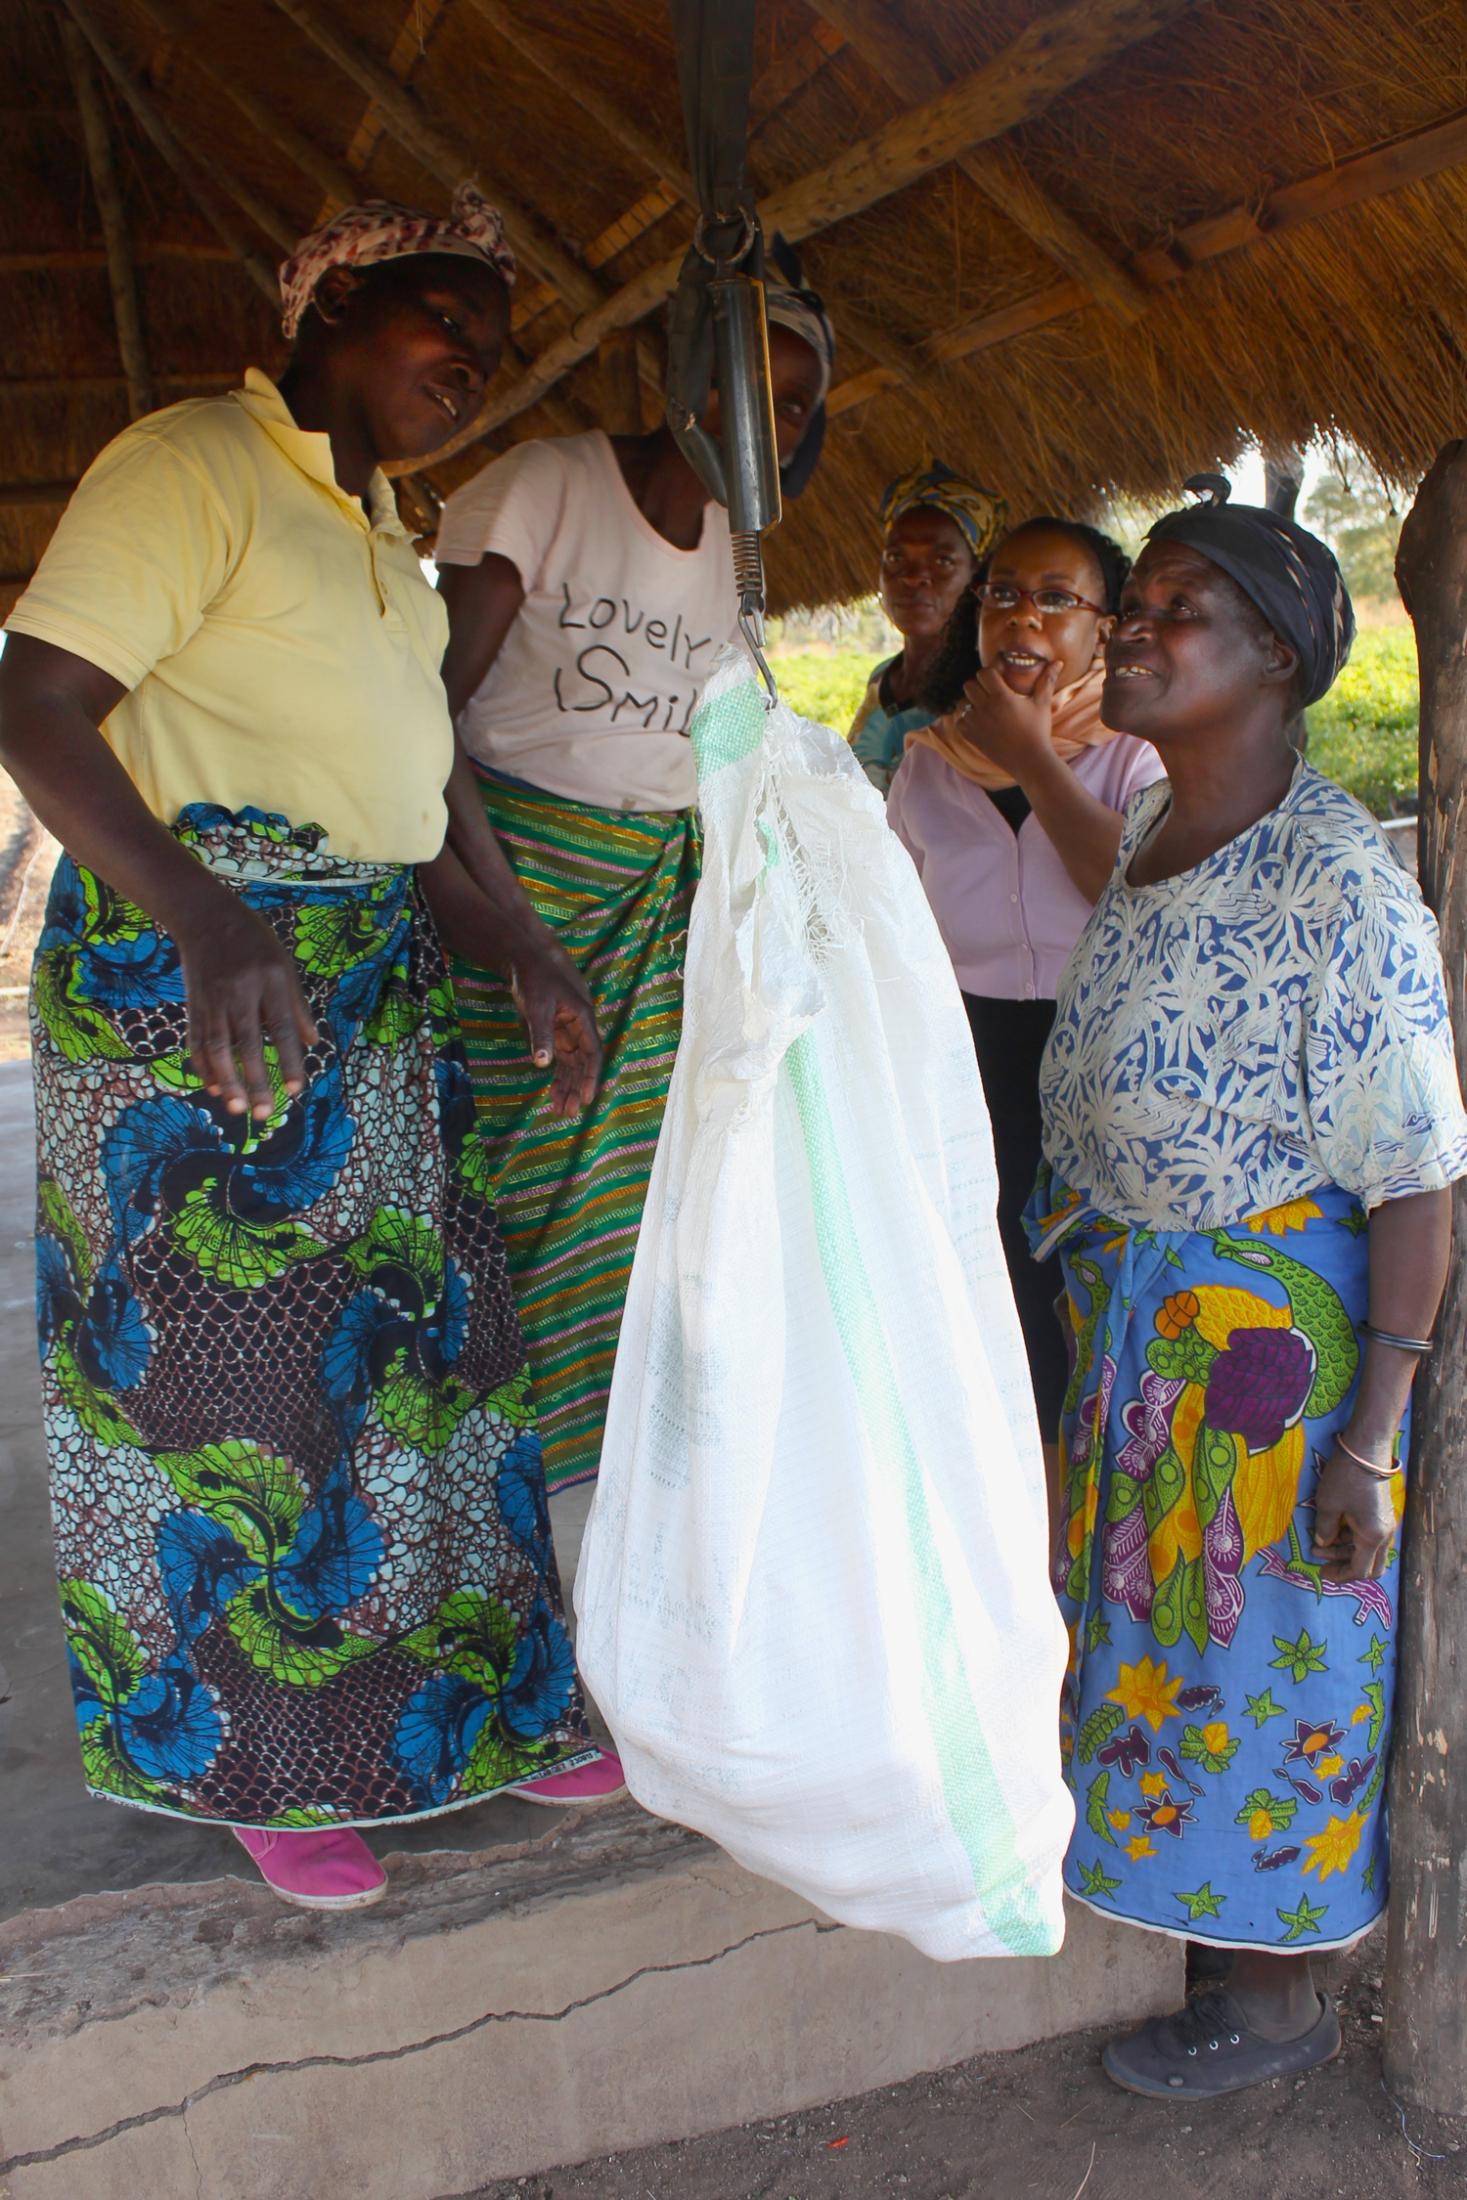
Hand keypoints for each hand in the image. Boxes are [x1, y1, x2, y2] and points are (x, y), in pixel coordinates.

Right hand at [176, 883, 317, 1120]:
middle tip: (265, 1113)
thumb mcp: (284, 965)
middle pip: (247, 1043)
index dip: (288, 1060)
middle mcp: (240, 992)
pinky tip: (214, 1087)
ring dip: (227, 1080)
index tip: (295, 1090)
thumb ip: (297, 1006)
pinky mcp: (194, 1004)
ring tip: (238, 1108)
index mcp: (270, 981)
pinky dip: (204, 1066)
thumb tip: (313, 1044)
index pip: (281, 1027)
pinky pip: (197, 1040)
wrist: (205, 916)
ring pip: (217, 1046)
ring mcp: (213, 999)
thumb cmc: (255, 943)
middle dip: (256, 1080)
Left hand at [505, 929, 601, 1118]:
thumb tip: (542, 1064)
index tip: (586, 1098)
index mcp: (582, 1018)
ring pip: (572, 1065)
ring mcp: (568, 1031)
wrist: (525, 961)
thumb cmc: (534, 980)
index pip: (592, 1054)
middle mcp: (579, 1028)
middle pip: (583, 1064)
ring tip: (560, 1110)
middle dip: (576, 1089)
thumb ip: (541, 1036)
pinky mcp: (556, 1033)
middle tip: (568, 1113)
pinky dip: (557, 1076)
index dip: (590, 1077)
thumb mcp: (536, 1008)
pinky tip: (553, 1093)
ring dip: (567, 1087)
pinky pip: (561, 1060)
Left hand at [951, 660, 1060, 780]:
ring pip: (962, 703)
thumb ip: (1046, 680)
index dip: (989, 673)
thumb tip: (1058, 662)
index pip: (984, 673)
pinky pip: (959, 722)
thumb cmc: (1038, 730)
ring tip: (985, 707)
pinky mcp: (972, 737)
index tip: (997, 678)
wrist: (1030, 760)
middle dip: (978, 686)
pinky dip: (966, 720)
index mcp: (1002, 697)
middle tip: (990, 692)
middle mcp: (986, 708)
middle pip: (969, 685)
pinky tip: (979, 721)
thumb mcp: (1042, 704)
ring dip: (970, 703)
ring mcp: (977, 724)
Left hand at [1312, 1446, 1398, 1582]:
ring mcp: (1386, 1523)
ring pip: (1369, 1550)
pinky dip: (1352, 1539)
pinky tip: (1333, 1530)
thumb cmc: (1345, 1478)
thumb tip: (1322, 1543)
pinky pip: (1370, 1536)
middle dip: (1346, 1567)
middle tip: (1323, 1563)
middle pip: (1370, 1566)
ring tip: (1319, 1544)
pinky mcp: (1383, 1513)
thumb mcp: (1328, 1505)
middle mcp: (1385, 1534)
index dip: (1340, 1575)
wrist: (1366, 1450)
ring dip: (1346, 1551)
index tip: (1322, 1574)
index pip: (1360, 1570)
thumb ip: (1324, 1530)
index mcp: (1372, 1536)